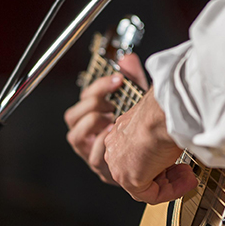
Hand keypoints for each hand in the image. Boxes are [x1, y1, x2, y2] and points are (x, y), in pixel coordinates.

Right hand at [64, 53, 148, 183]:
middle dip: (92, 104)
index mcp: (94, 114)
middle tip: (112, 101)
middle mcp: (87, 133)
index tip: (117, 79)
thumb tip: (127, 58)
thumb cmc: (139, 128)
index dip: (98, 86)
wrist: (152, 156)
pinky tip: (114, 135)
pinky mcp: (101, 167)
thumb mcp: (137, 101)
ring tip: (110, 118)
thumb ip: (132, 79)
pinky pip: (93, 157)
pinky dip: (103, 145)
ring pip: (75, 136)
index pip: (84, 97)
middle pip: (72, 116)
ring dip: (92, 124)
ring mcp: (91, 150)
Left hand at [105, 89, 196, 203]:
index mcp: (121, 134)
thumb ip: (159, 134)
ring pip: (147, 185)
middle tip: (186, 172)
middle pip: (143, 172)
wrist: (161, 115)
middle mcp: (116, 151)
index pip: (139, 157)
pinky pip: (151, 195)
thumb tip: (171, 136)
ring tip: (190, 177)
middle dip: (169, 174)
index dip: (163, 162)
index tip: (178, 161)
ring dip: (173, 183)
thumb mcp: (160, 124)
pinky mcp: (129, 179)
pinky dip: (172, 191)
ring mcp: (120, 165)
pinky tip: (186, 181)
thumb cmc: (162, 112)